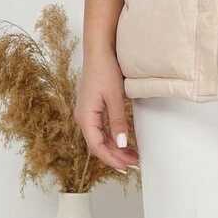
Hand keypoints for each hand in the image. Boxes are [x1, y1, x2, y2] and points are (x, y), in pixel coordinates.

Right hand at [74, 49, 140, 174]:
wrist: (98, 50)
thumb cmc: (104, 70)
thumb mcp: (115, 97)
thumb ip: (118, 122)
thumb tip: (122, 144)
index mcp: (85, 117)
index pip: (97, 147)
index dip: (112, 159)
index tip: (126, 168)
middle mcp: (83, 117)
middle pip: (98, 144)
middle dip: (116, 156)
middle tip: (134, 164)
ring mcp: (87, 112)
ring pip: (100, 137)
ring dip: (115, 147)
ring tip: (132, 155)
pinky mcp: (92, 107)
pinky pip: (100, 128)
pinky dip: (112, 136)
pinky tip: (123, 140)